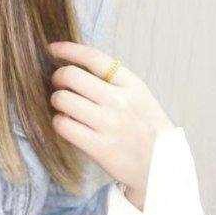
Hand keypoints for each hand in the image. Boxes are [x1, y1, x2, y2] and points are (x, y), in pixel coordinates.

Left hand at [46, 39, 174, 209]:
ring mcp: (110, 124)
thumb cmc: (145, 127)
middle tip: (59, 86)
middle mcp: (120, 101)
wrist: (162, 166)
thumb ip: (113, 80)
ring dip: (57, 101)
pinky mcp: (100, 148)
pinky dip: (59, 122)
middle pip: (71, 76)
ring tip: (66, 108)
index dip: (68, 49)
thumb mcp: (139, 96)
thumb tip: (75, 63)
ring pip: (62, 99)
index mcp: (132, 85)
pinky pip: (63, 125)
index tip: (53, 48)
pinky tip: (68, 124)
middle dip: (58, 78)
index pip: (94, 58)